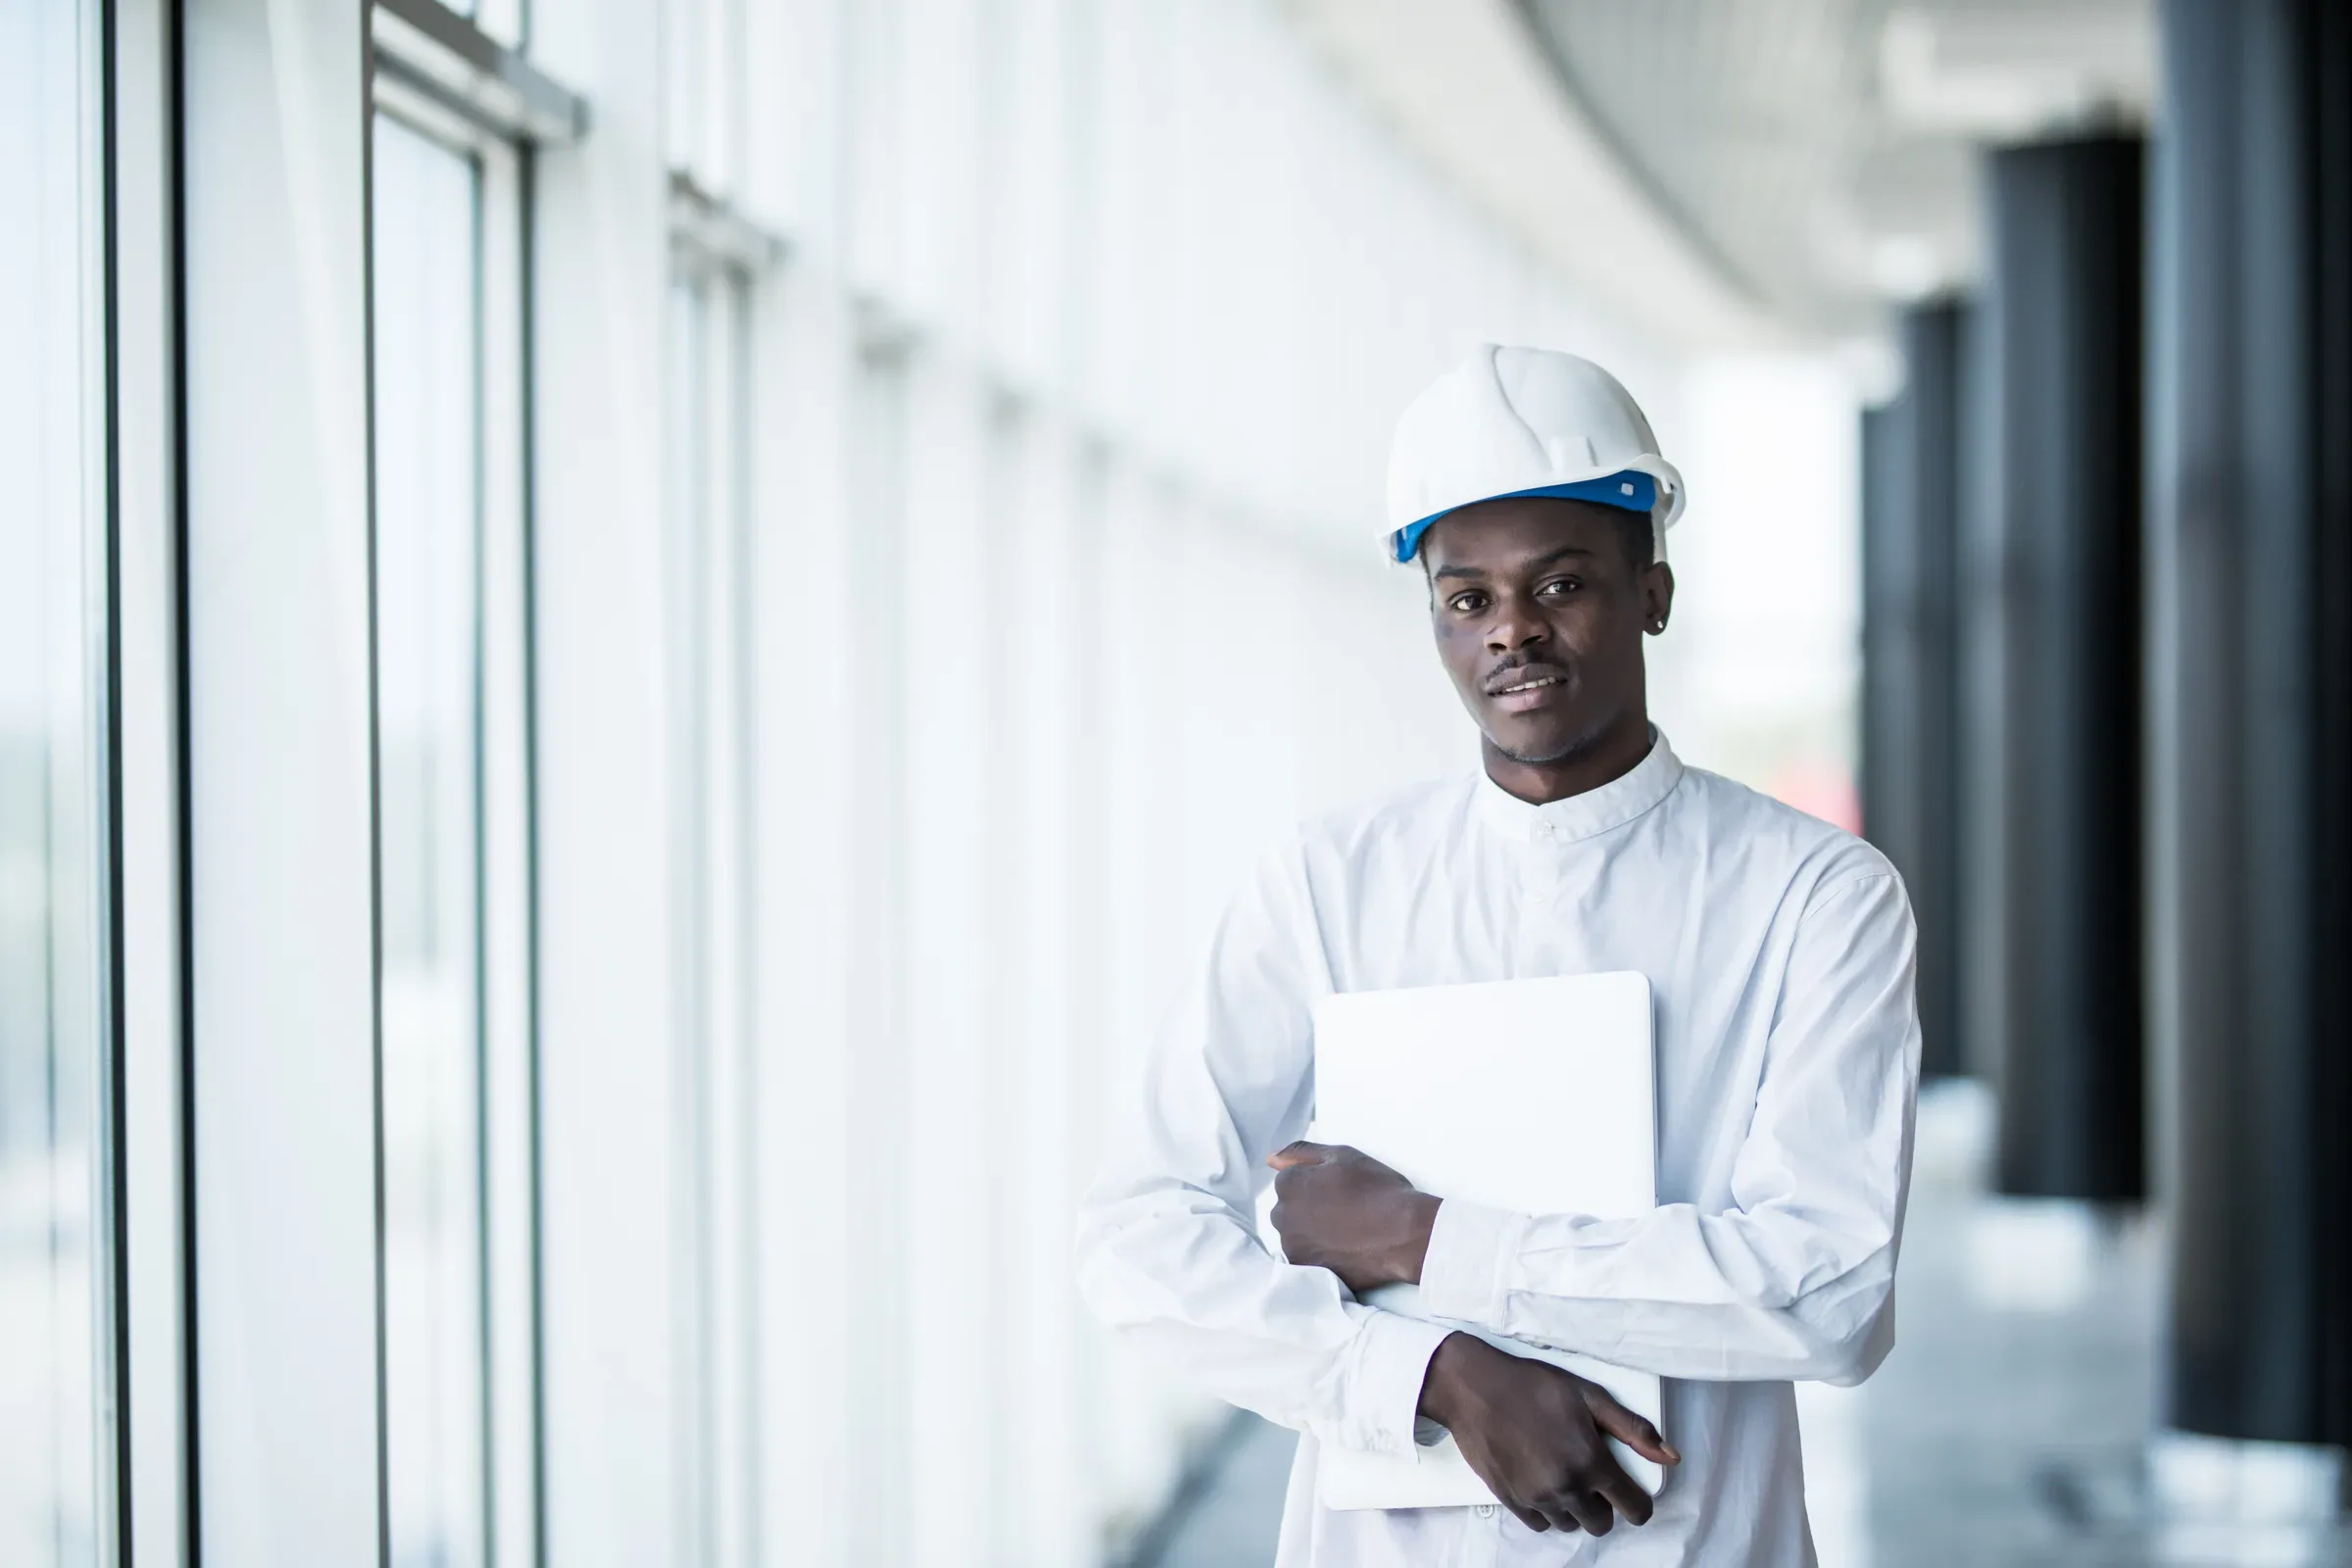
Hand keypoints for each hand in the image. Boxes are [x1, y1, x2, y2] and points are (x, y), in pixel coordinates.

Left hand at [1265, 1141, 1440, 1293]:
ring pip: (1295, 1235)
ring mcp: (1293, 1246)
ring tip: (1345, 1232)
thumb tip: (1271, 1159)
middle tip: (1342, 1211)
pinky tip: (1342, 1249)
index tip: (1338, 1190)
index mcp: (1289, 1184)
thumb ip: (1301, 1153)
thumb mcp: (1343, 1155)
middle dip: (1307, 1208)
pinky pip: (1306, 1258)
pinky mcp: (1308, 1270)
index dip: (1315, 1183)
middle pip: (1287, 1209)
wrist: (1405, 1234)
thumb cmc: (1378, 1189)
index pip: (1288, 1180)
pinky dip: (1319, 1254)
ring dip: (1311, 1233)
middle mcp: (1283, 1216)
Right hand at [1417, 1332, 1678, 1535]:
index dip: (1638, 1502)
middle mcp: (1566, 1488)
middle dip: (1603, 1505)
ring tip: (1564, 1475)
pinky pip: (1541, 1524)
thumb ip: (1632, 1429)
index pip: (1634, 1508)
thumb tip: (1670, 1456)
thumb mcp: (1589, 1395)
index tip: (1630, 1491)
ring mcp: (1537, 1498)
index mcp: (1591, 1462)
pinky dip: (1547, 1510)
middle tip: (1592, 1476)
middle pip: (1601, 1523)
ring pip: (1570, 1524)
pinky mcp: (1511, 1501)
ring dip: (1574, 1508)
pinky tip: (1542, 1482)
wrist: (1474, 1388)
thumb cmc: (1532, 1385)